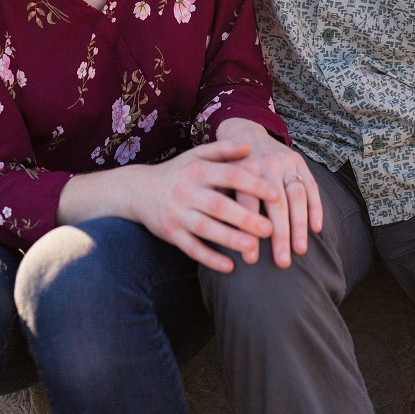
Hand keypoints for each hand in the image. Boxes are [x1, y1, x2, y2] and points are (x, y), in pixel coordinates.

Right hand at [122, 140, 279, 271]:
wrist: (138, 190)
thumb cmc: (178, 172)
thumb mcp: (196, 156)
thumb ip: (223, 150)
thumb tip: (250, 146)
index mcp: (196, 170)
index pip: (228, 175)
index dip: (252, 184)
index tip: (276, 194)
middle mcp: (186, 191)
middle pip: (218, 205)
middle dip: (244, 217)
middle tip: (270, 228)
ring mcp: (177, 214)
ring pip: (205, 228)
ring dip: (229, 239)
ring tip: (252, 248)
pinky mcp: (170, 233)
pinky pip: (191, 248)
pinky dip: (209, 258)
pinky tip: (229, 267)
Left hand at [216, 118, 322, 267]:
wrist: (245, 131)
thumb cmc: (230, 166)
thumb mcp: (220, 178)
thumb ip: (222, 201)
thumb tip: (219, 238)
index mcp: (243, 170)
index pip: (247, 205)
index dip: (248, 232)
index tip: (251, 260)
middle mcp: (265, 164)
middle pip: (275, 204)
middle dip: (280, 235)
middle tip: (282, 263)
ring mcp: (285, 162)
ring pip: (296, 196)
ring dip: (300, 225)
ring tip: (300, 250)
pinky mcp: (299, 161)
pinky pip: (311, 186)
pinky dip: (316, 208)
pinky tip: (316, 229)